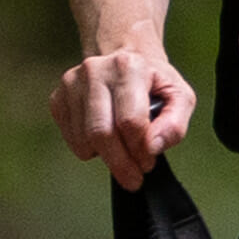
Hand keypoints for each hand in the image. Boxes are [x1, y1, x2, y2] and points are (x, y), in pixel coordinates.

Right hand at [57, 41, 193, 186]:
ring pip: (84, 140)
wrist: (125, 62)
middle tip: (133, 176)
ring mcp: (72, 84)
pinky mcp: (58, 99)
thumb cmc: (154, 83)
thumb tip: (152, 147)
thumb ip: (175, 124)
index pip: (130, 121)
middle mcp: (95, 70)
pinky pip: (72, 140)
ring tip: (123, 150)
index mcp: (128, 65)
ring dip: (106, 157)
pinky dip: (90, 149)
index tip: (148, 161)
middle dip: (120, 162)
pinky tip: (105, 136)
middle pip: (101, 133)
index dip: (141, 149)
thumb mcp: (180, 97)